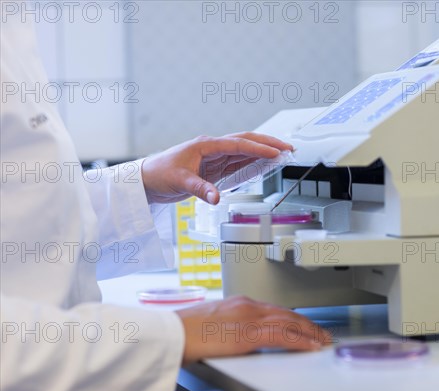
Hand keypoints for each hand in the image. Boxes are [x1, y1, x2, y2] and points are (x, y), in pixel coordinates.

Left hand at [141, 132, 292, 204]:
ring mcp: (215, 157)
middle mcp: (213, 148)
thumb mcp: (179, 182)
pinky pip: (238, 163)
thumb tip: (216, 198)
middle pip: (246, 141)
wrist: (147, 180)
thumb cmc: (159, 174)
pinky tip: (265, 164)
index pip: (238, 144)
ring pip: (245, 151)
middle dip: (268, 143)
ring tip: (282, 154)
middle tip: (288, 148)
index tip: (275, 152)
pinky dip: (254, 162)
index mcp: (206, 145)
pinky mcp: (215, 168)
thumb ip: (200, 189)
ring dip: (264, 152)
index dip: (258, 148)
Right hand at [175, 296, 330, 363]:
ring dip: (309, 332)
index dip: (292, 317)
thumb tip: (236, 334)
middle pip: (286, 313)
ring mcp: (249, 317)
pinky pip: (283, 335)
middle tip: (320, 332)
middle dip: (306, 323)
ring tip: (322, 340)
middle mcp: (247, 305)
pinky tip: (311, 346)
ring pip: (289, 322)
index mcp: (238, 302)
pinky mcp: (248, 333)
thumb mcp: (211, 322)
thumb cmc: (183, 331)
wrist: (171, 333)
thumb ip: (229, 324)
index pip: (274, 309)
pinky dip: (300, 340)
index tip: (302, 324)